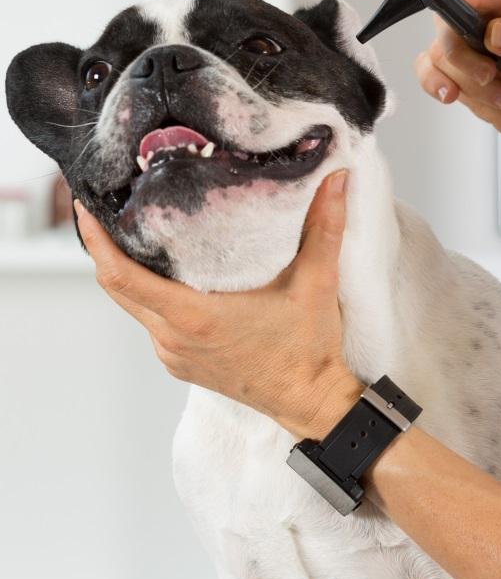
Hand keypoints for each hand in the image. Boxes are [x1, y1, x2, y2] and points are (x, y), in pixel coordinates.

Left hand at [73, 170, 359, 439]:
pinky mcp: (180, 363)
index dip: (96, 241)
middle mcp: (173, 337)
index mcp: (194, 315)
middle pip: (115, 287)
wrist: (310, 400)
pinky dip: (149, 296)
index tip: (86, 208)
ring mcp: (173, 353)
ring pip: (133, 305)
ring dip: (127, 272)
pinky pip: (151, 323)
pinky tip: (166, 274)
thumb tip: (336, 178)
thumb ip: (325, 226)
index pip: (120, 276)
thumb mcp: (317, 282)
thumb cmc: (309, 349)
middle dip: (102, 247)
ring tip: (133, 232)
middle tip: (103, 206)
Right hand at [413, 0, 500, 150]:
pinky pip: (428, 70)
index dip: (476, 1)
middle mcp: (493, 12)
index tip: (469, 20)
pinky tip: (451, 95)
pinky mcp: (457, 69)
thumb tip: (495, 32)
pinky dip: (436, 84)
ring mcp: (471, 41)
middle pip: (452, 19)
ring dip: (468, 81)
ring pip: (442, 51)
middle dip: (465, 54)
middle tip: (489, 76)